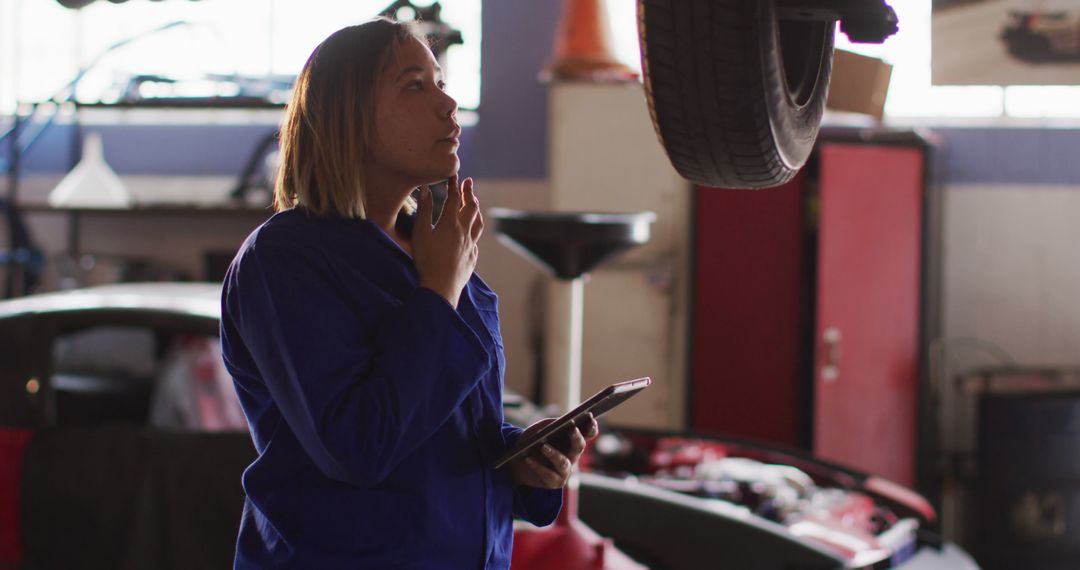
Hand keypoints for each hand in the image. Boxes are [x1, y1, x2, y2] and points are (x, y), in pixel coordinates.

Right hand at [413, 175, 483, 308]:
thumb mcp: (421, 233)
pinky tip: (472, 232)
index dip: (454, 185)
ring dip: (475, 210)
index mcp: (450, 223)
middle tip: (468, 182)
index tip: (454, 174)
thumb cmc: (427, 259)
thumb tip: (425, 190)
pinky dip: (475, 230)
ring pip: (477, 222)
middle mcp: (464, 231)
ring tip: (474, 203)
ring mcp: (470, 245)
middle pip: (470, 207)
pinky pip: (476, 239)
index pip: (454, 198)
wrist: (442, 286)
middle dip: (469, 193)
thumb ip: (424, 211)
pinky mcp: (472, 257)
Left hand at [508, 414, 599, 488]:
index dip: (591, 427)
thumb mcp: (541, 428)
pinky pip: (548, 474)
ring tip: (543, 447)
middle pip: (580, 446)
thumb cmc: (532, 442)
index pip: (588, 434)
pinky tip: (528, 459)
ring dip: (554, 454)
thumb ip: (553, 424)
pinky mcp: (555, 482)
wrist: (516, 462)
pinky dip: (537, 466)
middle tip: (572, 429)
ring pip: (564, 463)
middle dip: (577, 437)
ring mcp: (565, 470)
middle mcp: (572, 455)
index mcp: (572, 440)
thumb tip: (562, 422)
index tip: (590, 419)